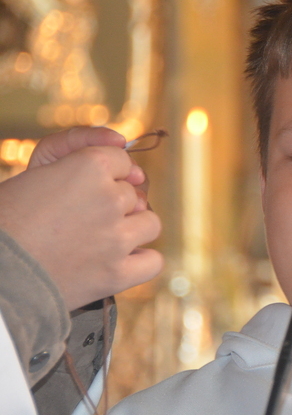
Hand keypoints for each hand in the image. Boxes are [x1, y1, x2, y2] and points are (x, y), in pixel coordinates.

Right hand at [0, 128, 162, 309]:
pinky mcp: (118, 273)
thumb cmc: (8, 217)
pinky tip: (120, 261)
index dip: (102, 175)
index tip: (81, 189)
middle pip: (133, 194)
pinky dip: (141, 261)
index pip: (121, 161)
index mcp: (90, 166)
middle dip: (111, 204)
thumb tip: (122, 141)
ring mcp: (118, 238)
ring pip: (150, 223)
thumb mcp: (39, 166)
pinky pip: (153, 262)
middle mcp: (111, 198)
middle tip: (77, 219)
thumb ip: (79, 144)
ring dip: (131, 229)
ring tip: (100, 239)